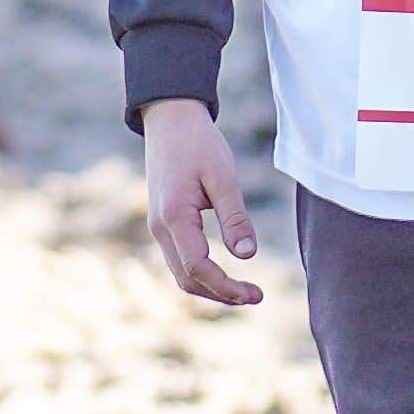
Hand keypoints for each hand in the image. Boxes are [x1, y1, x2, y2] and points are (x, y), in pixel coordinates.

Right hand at [141, 99, 261, 308]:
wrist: (170, 118)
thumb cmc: (198, 143)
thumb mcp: (223, 176)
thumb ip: (235, 217)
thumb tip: (248, 256)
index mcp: (174, 217)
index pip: (198, 268)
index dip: (227, 288)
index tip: (256, 294)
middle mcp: (159, 227)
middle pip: (186, 279)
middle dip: (220, 294)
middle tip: (256, 296)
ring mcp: (157, 226)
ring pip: (180, 272)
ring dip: (210, 287)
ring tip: (243, 290)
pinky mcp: (162, 222)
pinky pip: (178, 258)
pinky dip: (200, 273)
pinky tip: (223, 271)